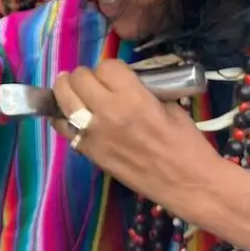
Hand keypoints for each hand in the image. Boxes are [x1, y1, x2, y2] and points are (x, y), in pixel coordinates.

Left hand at [51, 59, 219, 205]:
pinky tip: (69, 115)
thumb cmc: (187, 145)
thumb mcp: (170, 107)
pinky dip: (62, 117)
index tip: (116, 75)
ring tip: (72, 89)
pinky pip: (62, 126)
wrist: (188, 184)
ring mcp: (93, 133)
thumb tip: (124, 85)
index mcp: (133, 98)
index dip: (111, 68)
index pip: (106, 66)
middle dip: (85, 75)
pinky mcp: (87, 151)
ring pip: (62, 98)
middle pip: (79, 78)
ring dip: (66, 90)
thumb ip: (143, 91)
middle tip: (93, 81)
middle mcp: (108, 112)